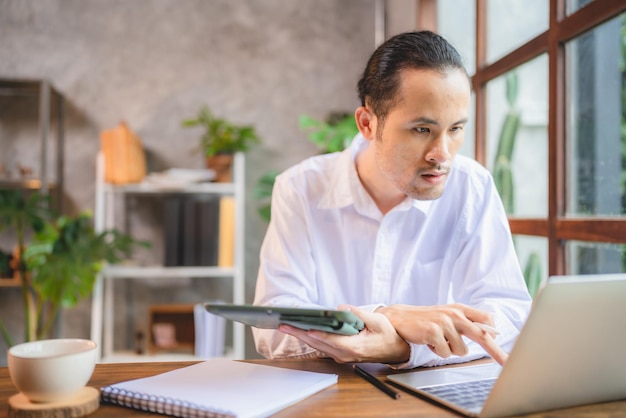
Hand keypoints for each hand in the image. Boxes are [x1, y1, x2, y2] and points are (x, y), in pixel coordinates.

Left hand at [278, 305, 409, 363]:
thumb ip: (358, 314)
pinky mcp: (340, 353)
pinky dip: (309, 338)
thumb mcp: (377, 321)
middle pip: (318, 344)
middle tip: (284, 326)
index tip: (304, 329)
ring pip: (317, 346)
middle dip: (300, 334)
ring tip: (287, 326)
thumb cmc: (387, 334)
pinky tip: (300, 330)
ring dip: (301, 336)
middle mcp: (345, 354)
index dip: (317, 334)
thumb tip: (342, 308)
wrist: (395, 349)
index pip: (331, 340)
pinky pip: (321, 346)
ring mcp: (341, 356)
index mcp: (355, 347)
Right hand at [377, 304, 508, 364]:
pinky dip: (437, 351)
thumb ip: (467, 322)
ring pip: (461, 350)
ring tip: (438, 340)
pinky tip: (429, 342)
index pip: (486, 319)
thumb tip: (491, 333)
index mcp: (460, 309)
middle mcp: (454, 314)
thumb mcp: (448, 316)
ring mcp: (444, 322)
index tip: (504, 346)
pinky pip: (445, 353)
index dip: (495, 333)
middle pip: (482, 336)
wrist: (400, 317)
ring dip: (450, 350)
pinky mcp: (433, 331)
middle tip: (506, 362)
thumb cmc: (427, 319)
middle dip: (496, 352)